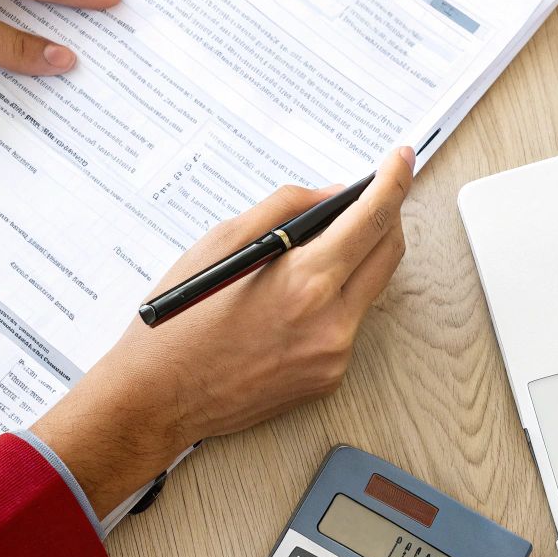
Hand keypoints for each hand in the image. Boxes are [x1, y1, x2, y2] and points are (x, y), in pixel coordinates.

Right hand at [33, 146, 415, 516]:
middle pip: (389, 252)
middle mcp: (331, 322)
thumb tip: (333, 195)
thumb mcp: (221, 243)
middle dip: (385, 215)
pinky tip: (293, 299)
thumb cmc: (179, 320)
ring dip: (357, 258)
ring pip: (371, 289)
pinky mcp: (328, 379)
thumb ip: (285, 210)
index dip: (394, 180)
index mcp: (304, 281)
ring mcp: (334, 356)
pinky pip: (348, 324)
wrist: (156, 399)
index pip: (374, 217)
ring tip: (316, 246)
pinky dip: (333, 299)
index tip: (401, 157)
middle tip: (365, 195)